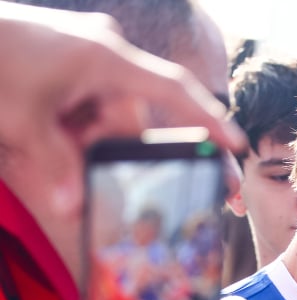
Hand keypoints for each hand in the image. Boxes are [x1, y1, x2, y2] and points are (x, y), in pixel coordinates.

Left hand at [0, 1, 244, 216]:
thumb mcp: (22, 120)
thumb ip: (55, 166)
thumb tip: (73, 210)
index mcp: (107, 59)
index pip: (174, 90)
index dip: (208, 118)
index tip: (236, 143)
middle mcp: (105, 54)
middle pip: (128, 116)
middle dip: (102, 143)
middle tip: (64, 152)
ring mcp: (87, 56)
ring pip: (103, 114)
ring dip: (78, 135)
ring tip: (35, 135)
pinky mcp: (69, 61)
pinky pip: (85, 102)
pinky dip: (68, 121)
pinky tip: (39, 123)